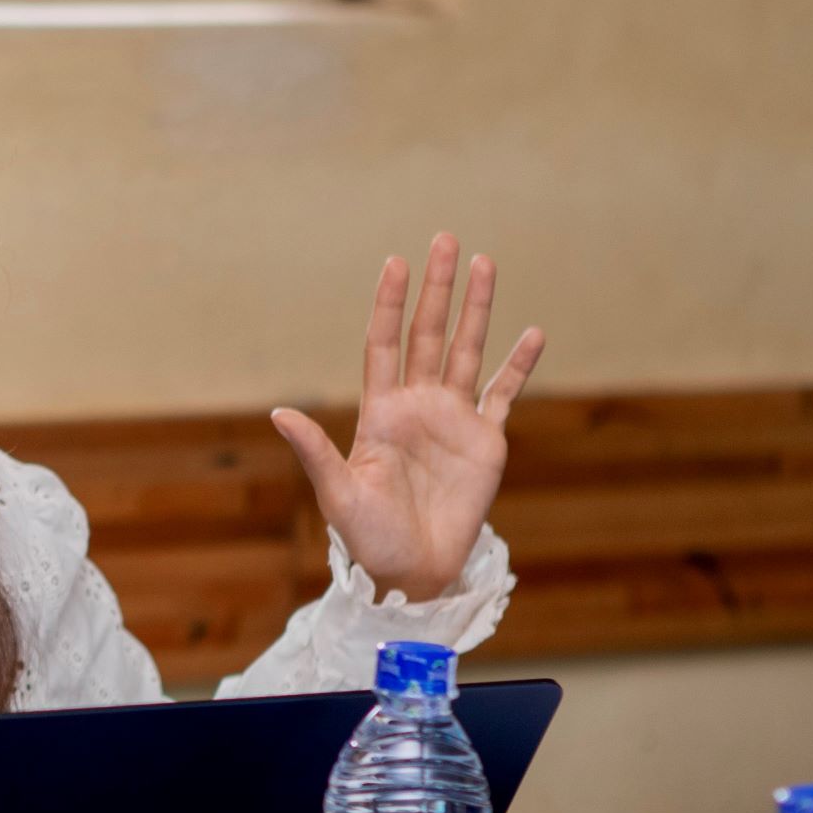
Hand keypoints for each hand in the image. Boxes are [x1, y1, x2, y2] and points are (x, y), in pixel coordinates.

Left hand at [272, 233, 545, 601]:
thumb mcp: (338, 495)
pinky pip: (504, 394)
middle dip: (437, 289)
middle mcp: (418, 405)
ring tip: (485, 263)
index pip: (385, 345)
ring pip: (467, 351)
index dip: (390, 304)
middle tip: (446, 240)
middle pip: (428, 334)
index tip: (396, 262)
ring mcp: (453, 420)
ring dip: (476, 310)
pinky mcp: (486, 442)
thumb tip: (280, 415)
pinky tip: (533, 333)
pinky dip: (519, 365)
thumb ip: (316, 452)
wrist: (412, 572)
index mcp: (381, 412)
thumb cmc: (367, 538)